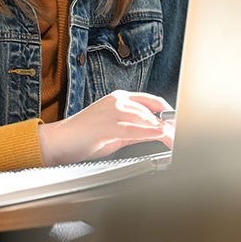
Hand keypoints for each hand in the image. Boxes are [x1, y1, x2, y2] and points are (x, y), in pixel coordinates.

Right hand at [37, 90, 174, 165]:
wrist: (58, 142)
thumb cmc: (82, 138)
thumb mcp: (114, 133)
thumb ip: (135, 130)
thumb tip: (157, 133)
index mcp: (118, 99)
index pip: (152, 102)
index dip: (169, 112)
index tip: (180, 124)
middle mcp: (117, 101)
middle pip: (153, 109)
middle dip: (170, 123)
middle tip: (183, 134)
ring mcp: (111, 111)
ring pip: (146, 119)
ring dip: (164, 130)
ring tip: (176, 140)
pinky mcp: (106, 125)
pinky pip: (134, 129)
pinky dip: (150, 133)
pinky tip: (161, 136)